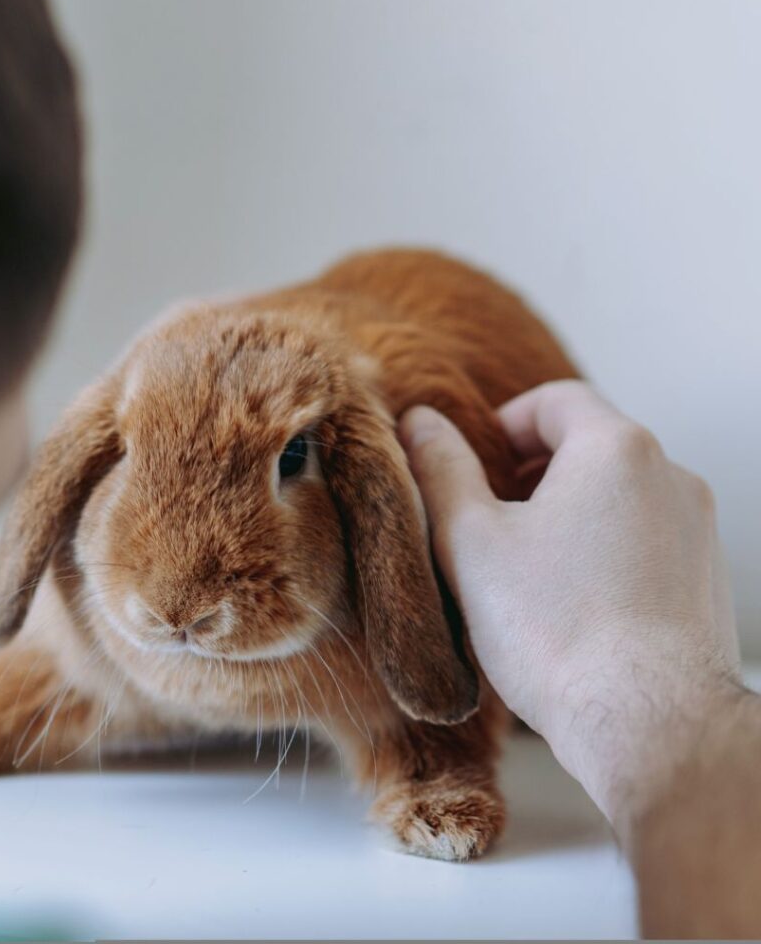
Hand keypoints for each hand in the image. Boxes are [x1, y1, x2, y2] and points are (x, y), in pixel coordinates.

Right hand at [399, 380, 741, 834]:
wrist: (649, 728)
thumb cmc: (555, 632)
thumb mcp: (470, 541)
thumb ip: (441, 469)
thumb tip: (420, 422)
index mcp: (615, 449)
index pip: (556, 399)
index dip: (505, 422)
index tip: (478, 464)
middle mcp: (671, 477)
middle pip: (591, 445)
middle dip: (533, 472)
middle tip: (490, 518)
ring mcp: (698, 529)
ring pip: (619, 495)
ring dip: (569, 512)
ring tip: (526, 568)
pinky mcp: (708, 579)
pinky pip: (647, 539)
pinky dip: (605, 549)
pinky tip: (570, 604)